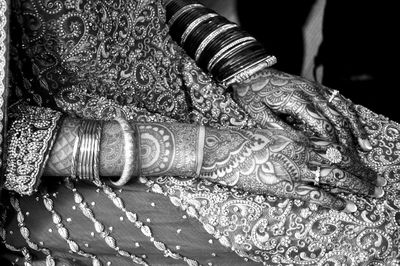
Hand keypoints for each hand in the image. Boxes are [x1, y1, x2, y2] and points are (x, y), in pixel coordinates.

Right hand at [200, 126, 382, 211]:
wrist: (222, 148)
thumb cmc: (243, 140)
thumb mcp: (270, 134)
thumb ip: (291, 142)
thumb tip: (309, 148)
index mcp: (297, 137)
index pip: (333, 147)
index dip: (352, 156)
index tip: (365, 163)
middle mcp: (301, 151)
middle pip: (340, 162)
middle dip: (362, 173)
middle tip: (379, 182)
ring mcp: (293, 168)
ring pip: (334, 177)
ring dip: (356, 185)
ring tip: (373, 192)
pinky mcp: (283, 186)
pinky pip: (313, 193)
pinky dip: (333, 200)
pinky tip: (347, 205)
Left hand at [231, 68, 371, 150]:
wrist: (251, 72)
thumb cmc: (252, 95)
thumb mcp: (259, 114)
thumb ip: (279, 129)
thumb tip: (299, 146)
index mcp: (297, 101)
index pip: (322, 126)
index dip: (333, 145)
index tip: (340, 161)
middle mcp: (311, 93)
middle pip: (337, 119)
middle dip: (349, 141)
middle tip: (357, 160)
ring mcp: (315, 88)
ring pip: (343, 108)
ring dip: (356, 128)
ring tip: (366, 146)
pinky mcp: (316, 86)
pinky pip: (339, 99)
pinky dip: (351, 113)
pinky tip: (357, 125)